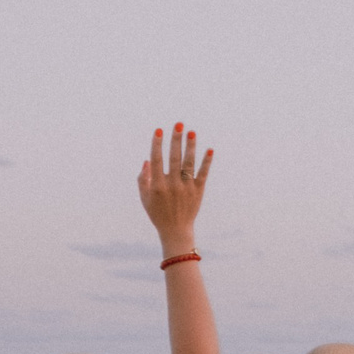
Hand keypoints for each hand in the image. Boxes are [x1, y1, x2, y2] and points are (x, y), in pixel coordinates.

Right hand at [137, 122, 211, 254]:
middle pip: (174, 158)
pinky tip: (209, 149)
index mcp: (157, 186)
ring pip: (189, 163)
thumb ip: (143, 179)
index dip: (157, 144)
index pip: (157, 160)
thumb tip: (148, 160)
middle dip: (176, 140)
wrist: (176, 230)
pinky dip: (207, 162)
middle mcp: (172, 185)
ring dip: (190, 146)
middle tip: (178, 124)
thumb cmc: (157, 213)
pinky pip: (203, 173)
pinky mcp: (198, 191)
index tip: (159, 130)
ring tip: (192, 132)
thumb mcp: (145, 198)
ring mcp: (186, 187)